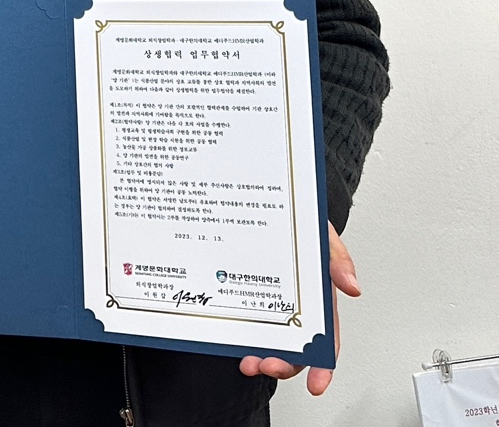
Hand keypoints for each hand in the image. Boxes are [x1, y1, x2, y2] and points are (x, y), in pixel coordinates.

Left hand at [238, 222, 359, 394]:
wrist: (271, 199)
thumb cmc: (302, 220)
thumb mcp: (323, 233)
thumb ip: (337, 258)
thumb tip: (352, 286)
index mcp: (320, 296)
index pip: (326, 338)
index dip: (323, 365)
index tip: (317, 384)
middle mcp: (296, 303)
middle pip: (295, 346)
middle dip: (284, 364)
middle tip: (268, 366)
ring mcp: (271, 298)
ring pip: (269, 337)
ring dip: (260, 355)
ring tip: (248, 361)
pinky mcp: (247, 290)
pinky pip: (246, 318)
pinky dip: (241, 334)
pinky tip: (232, 340)